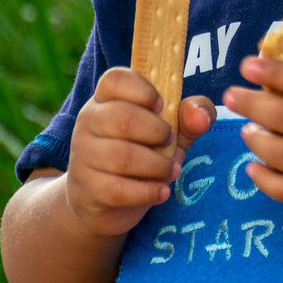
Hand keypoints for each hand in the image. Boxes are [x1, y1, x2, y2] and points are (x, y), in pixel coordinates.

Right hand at [65, 67, 215, 236]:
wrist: (107, 203)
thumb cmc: (142, 154)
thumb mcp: (171, 131)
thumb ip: (189, 117)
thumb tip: (200, 115)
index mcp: (106, 99)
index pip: (115, 79)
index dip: (144, 90)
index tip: (162, 106)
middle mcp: (89, 122)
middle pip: (123, 118)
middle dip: (158, 132)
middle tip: (169, 141)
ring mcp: (83, 155)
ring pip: (123, 157)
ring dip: (158, 166)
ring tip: (170, 170)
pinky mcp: (87, 189)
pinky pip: (119, 189)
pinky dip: (148, 191)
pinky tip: (161, 191)